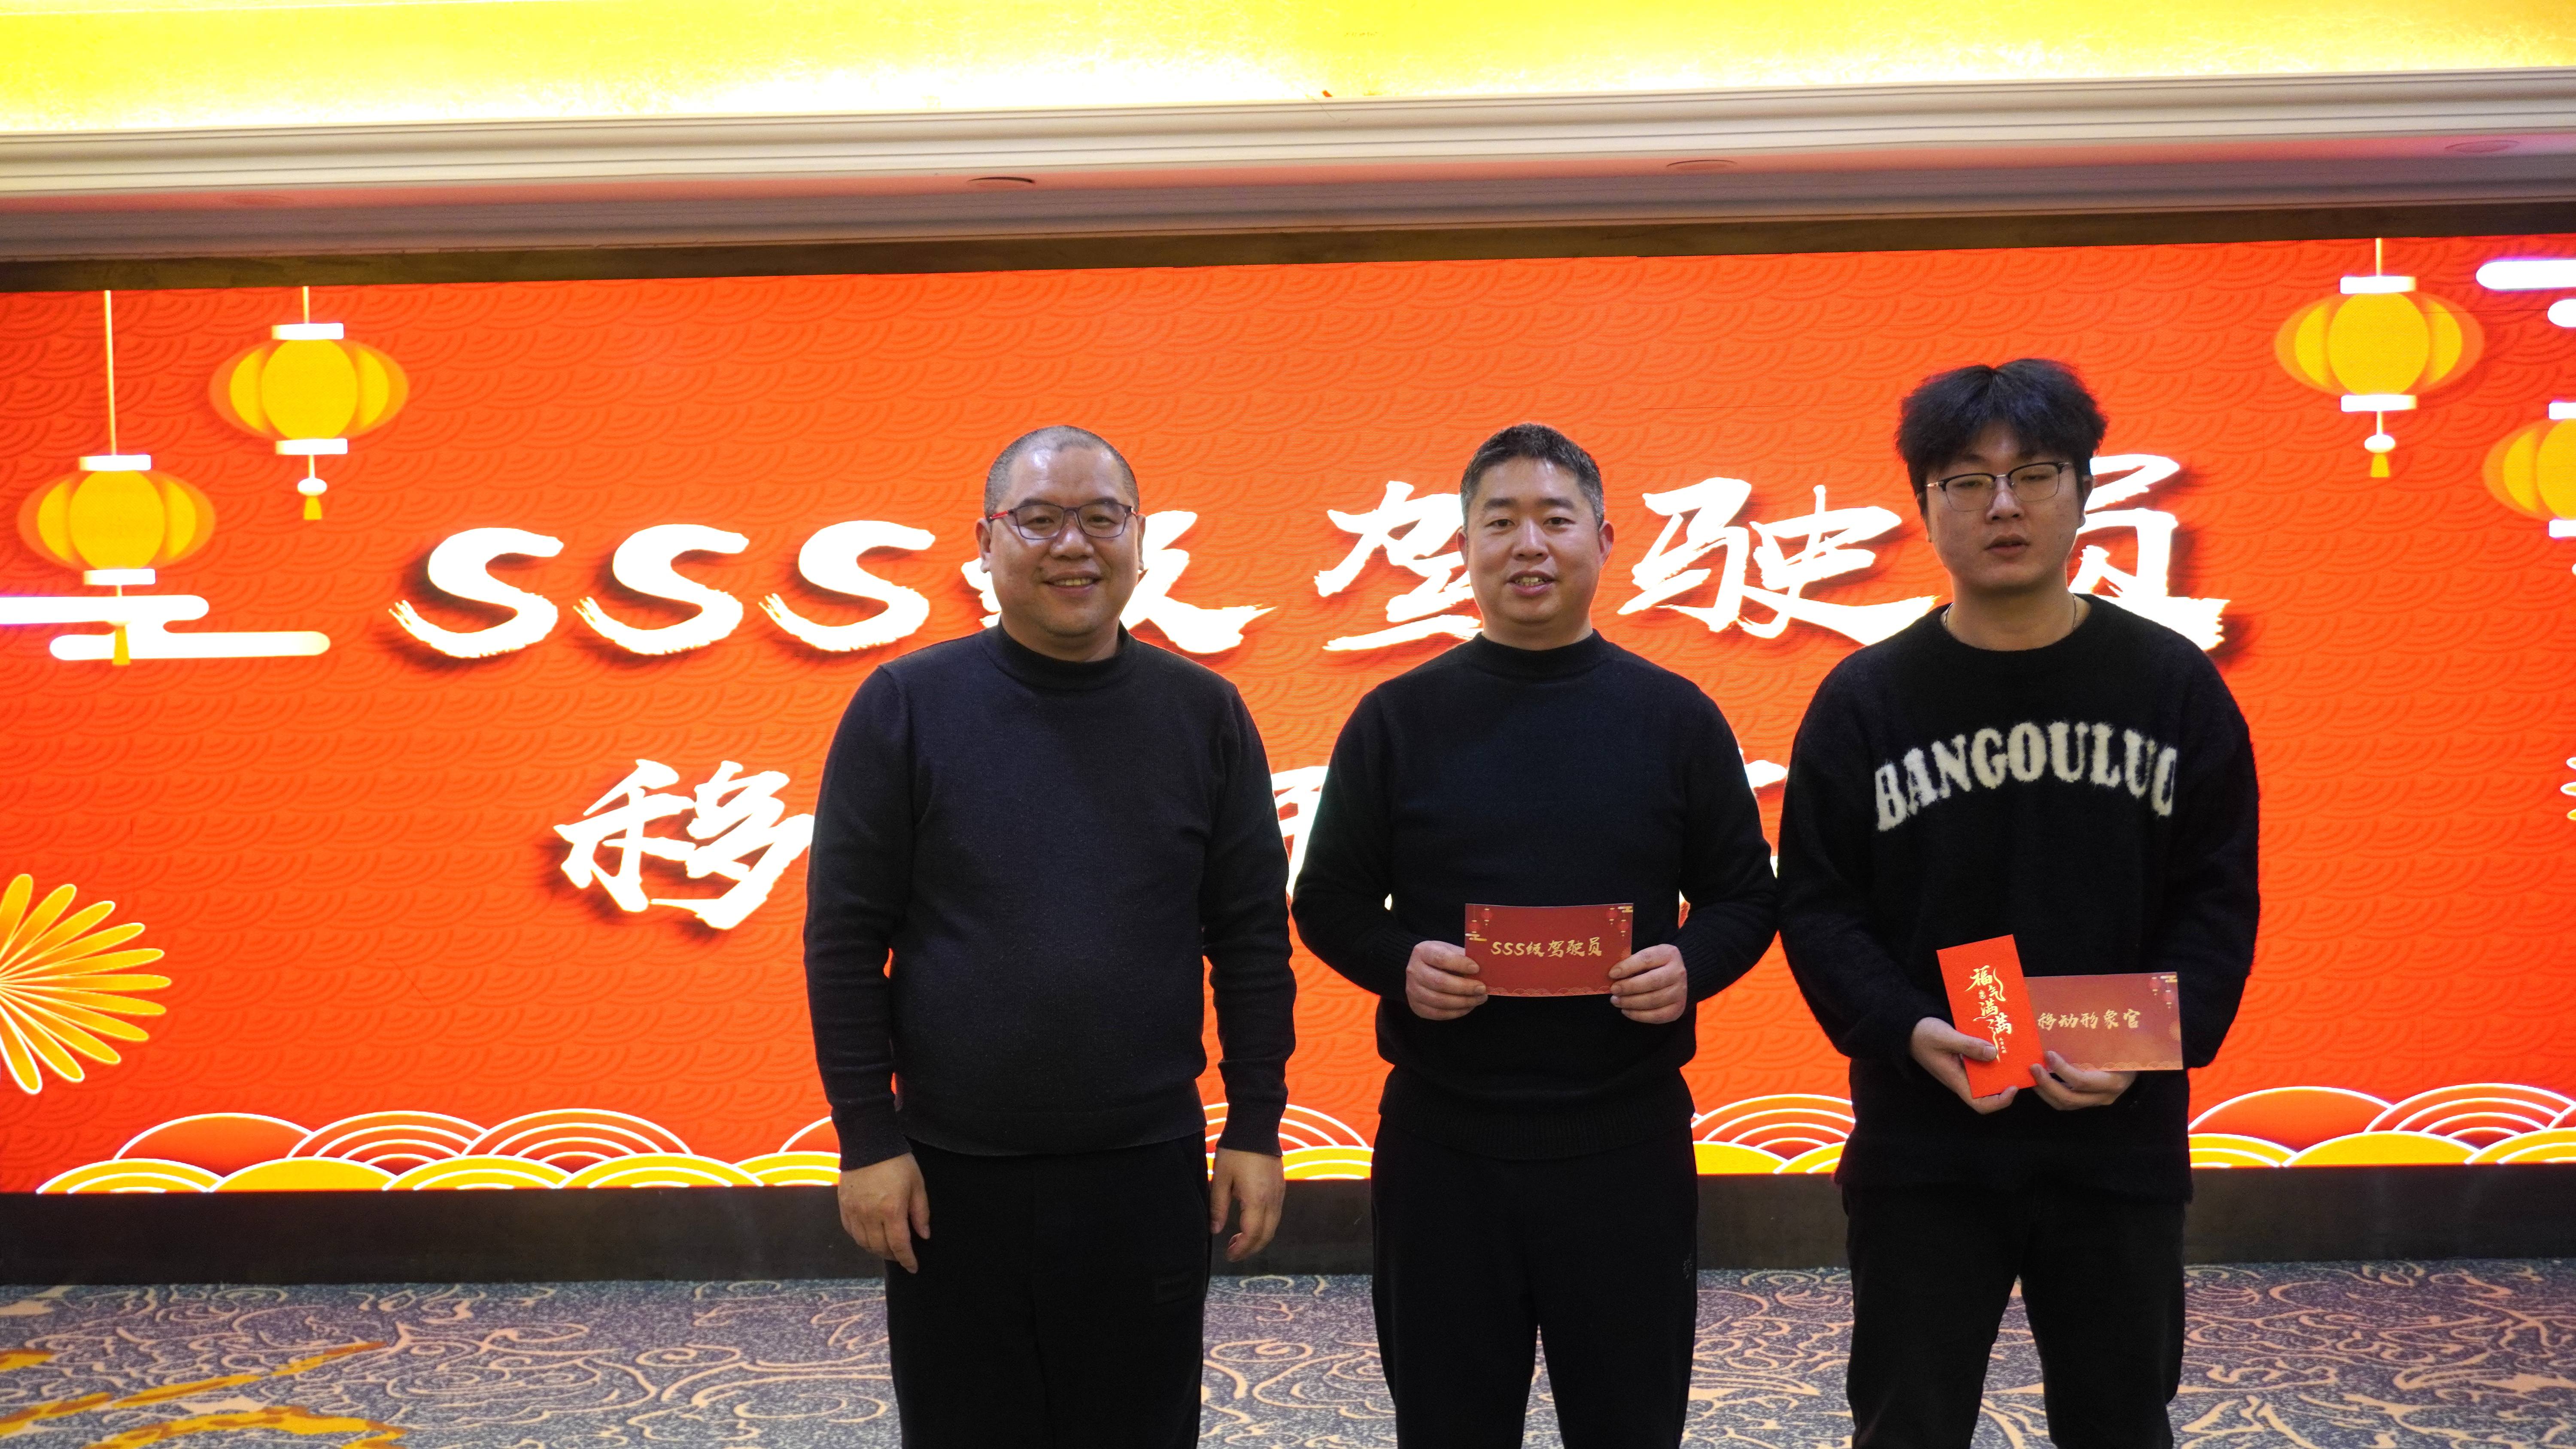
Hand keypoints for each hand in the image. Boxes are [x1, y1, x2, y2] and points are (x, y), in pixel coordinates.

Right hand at [836, 1153, 929, 1272]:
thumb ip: (920, 1212)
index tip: (913, 1267)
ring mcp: (854, 1212)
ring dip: (877, 1250)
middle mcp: (870, 1215)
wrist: (868, 1142)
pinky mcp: (844, 1206)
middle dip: (893, 1256)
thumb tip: (924, 1235)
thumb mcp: (917, 1184)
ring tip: (887, 1248)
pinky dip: (861, 1239)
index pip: (899, 1245)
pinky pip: (851, 1232)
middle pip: (880, 1247)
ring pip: (864, 1243)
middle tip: (902, 1255)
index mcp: (891, 1210)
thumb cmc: (897, 1162)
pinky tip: (870, 1237)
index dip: (907, 1259)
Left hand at [1210, 1147, 1285, 1261]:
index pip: (1252, 1235)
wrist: (1257, 1126)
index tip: (1229, 1254)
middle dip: (1251, 1248)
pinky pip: (1276, 1214)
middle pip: (1266, 1235)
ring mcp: (1279, 1193)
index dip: (1241, 1249)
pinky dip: (1265, 1225)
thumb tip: (1215, 1229)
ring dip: (1258, 1238)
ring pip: (1273, 1226)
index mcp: (1257, 1200)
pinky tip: (1251, 1222)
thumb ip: (1218, 1206)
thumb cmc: (1236, 1151)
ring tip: (1240, 1239)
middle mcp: (1272, 1200)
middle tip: (1234, 1252)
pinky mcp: (1280, 1187)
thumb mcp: (1221, 1178)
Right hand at [1405, 940, 1485, 1019]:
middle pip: (1440, 982)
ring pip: (1439, 1001)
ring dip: (1463, 1002)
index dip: (1460, 964)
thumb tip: (1486, 967)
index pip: (1441, 958)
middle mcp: (1414, 971)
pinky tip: (1468, 1007)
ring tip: (1479, 999)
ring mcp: (1413, 991)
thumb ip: (1463, 957)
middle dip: (1464, 987)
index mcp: (1423, 952)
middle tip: (1482, 989)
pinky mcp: (1417, 1007)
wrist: (1420, 970)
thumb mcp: (1450, 950)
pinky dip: (1456, 1012)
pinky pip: (1438, 1014)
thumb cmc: (1440, 959)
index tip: (1477, 968)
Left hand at [1607, 943, 1687, 1023]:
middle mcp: (1678, 972)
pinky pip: (1657, 1016)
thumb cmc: (1653, 966)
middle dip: (1629, 987)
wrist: (1674, 977)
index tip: (1612, 974)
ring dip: (1631, 1002)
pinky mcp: (1678, 1009)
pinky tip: (1626, 1010)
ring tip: (1616, 1001)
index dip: (1628, 967)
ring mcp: (1680, 992)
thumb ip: (1631, 963)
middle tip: (1614, 990)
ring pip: (1654, 1000)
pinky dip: (1638, 1015)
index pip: (1647, 959)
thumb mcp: (1645, 958)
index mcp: (1669, 954)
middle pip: (1652, 981)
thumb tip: (1612, 975)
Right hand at [1910, 1017, 2017, 1113]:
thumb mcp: (1945, 1037)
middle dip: (2004, 1081)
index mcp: (1956, 1079)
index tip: (2012, 1087)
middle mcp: (1961, 1078)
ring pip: (1985, 1075)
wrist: (1906, 1028)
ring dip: (1999, 1066)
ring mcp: (1961, 1069)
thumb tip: (1993, 1054)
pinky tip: (1998, 1041)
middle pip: (1987, 1091)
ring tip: (2012, 1051)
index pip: (1979, 1103)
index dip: (1999, 1101)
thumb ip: (1968, 1045)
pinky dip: (1991, 1054)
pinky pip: (1980, 1062)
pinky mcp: (1962, 1059)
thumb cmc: (1922, 1035)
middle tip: (2018, 1065)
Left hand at [2030, 1051, 2135, 1109]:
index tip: (2048, 1054)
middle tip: (2033, 1068)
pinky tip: (2040, 1082)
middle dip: (2047, 1084)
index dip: (2062, 1070)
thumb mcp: (2117, 1047)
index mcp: (2112, 1082)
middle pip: (2070, 1098)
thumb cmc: (2126, 1053)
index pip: (2082, 1081)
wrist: (2138, 1068)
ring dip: (2045, 1091)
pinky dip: (2050, 1094)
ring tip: (2031, 1076)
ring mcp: (2095, 1102)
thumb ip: (2098, 1042)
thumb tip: (2072, 1024)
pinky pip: (2066, 1103)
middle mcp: (2103, 1096)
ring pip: (2065, 1104)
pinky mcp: (2088, 1103)